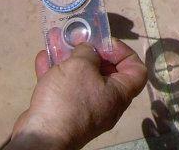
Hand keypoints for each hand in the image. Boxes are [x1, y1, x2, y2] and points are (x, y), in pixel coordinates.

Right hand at [7, 41, 147, 149]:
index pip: (136, 70)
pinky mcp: (64, 113)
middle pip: (106, 72)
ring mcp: (85, 110)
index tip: (105, 43)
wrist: (42, 137)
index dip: (124, 52)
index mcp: (119, 93)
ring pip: (81, 78)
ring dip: (69, 59)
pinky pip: (64, 88)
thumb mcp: (81, 65)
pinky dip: (56, 72)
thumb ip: (88, 51)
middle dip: (91, 52)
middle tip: (78, 40)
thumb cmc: (68, 99)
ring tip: (57, 42)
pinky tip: (43, 58)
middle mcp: (106, 103)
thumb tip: (88, 51)